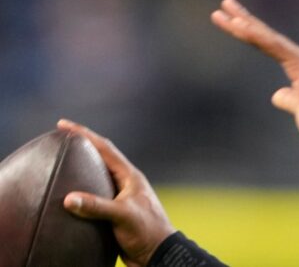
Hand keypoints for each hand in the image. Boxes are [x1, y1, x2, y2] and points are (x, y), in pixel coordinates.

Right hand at [58, 119, 175, 266]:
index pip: (104, 148)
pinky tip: (68, 197)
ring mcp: (120, 198)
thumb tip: (69, 199)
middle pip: (100, 158)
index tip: (64, 124)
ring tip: (61, 162)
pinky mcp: (114, 213)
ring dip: (80, 169)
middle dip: (81, 146)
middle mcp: (125, 183)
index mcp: (130, 176)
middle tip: (60, 138)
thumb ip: (98, 206)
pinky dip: (80, 193)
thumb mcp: (123, 216)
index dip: (84, 134)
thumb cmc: (148, 231)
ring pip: (96, 178)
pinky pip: (93, 197)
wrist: (158, 255)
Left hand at [211, 0, 298, 146]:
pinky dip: (258, 36)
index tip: (233, 22)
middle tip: (225, 4)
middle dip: (244, 20)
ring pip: (268, 38)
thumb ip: (289, 99)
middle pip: (267, 36)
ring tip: (226, 11)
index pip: (271, 46)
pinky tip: (242, 27)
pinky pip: (276, 47)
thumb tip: (279, 94)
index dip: (252, 33)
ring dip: (246, 24)